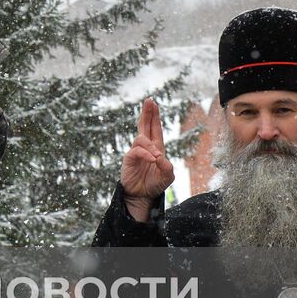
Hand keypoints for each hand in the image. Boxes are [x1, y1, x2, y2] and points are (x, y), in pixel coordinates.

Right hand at [120, 99, 174, 221]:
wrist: (142, 196)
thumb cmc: (154, 185)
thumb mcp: (167, 176)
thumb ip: (167, 167)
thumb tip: (160, 157)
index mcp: (156, 148)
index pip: (155, 129)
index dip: (154, 116)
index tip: (153, 103)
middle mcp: (145, 147)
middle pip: (145, 126)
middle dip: (147, 113)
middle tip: (149, 101)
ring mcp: (136, 152)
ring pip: (141, 139)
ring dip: (151, 145)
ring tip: (157, 156)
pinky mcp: (129, 159)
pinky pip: (136, 151)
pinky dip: (145, 154)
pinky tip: (153, 159)